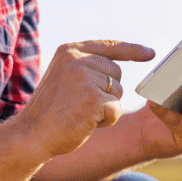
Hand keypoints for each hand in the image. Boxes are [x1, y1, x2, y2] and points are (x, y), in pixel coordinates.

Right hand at [13, 40, 155, 159]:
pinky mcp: (92, 98)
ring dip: (106, 107)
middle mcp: (76, 59)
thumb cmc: (50, 112)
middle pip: (116, 73)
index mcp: (69, 51)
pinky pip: (116, 109)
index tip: (150, 54)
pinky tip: (86, 122)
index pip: (108, 46)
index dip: (132, 50)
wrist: (32, 134)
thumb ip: (85, 68)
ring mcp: (84, 78)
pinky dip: (106, 120)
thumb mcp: (64, 78)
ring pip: (118, 92)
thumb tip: (116, 72)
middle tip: (82, 105)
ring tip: (81, 113)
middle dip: (108, 92)